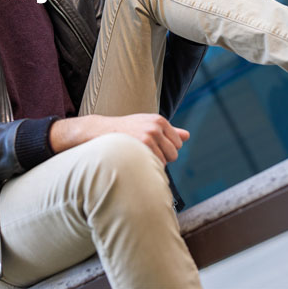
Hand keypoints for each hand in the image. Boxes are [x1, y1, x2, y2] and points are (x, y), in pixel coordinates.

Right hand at [50, 114, 190, 164]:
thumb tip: (188, 136)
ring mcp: (149, 138)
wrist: (99, 132)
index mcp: (160, 121)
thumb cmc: (125, 130)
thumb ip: (168, 131)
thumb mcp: (147, 125)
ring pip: (164, 162)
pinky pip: (154, 166)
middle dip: (162, 157)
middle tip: (144, 153)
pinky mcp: (141, 148)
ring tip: (137, 155)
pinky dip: (147, 168)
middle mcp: (156, 128)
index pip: (178, 143)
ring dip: (153, 163)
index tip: (152, 147)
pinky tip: (135, 160)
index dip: (166, 149)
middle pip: (174, 154)